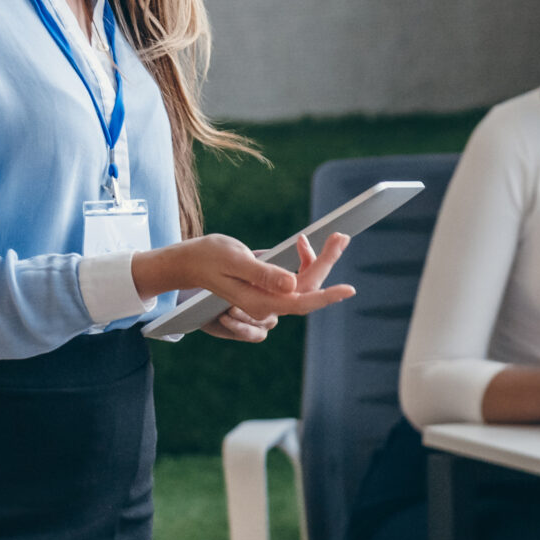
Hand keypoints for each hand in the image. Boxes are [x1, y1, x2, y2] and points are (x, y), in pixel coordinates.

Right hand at [135, 232, 354, 342]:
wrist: (190, 261)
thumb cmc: (209, 258)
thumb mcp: (235, 261)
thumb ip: (263, 274)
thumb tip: (291, 284)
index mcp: (260, 303)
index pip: (301, 302)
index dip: (327, 296)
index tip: (348, 289)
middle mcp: (268, 304)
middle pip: (308, 289)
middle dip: (327, 262)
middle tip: (342, 236)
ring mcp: (270, 297)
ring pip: (305, 283)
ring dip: (318, 259)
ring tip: (331, 235)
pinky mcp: (270, 288)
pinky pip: (296, 278)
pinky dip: (304, 260)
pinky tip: (301, 244)